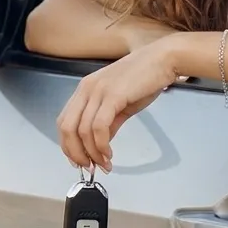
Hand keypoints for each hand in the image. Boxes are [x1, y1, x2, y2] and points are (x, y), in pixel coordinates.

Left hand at [57, 37, 180, 171]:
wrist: (163, 59)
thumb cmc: (145, 78)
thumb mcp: (121, 103)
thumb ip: (108, 123)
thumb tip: (100, 144)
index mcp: (85, 89)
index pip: (64, 121)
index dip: (68, 145)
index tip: (80, 161)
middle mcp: (86, 89)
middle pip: (67, 128)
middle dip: (76, 153)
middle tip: (89, 167)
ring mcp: (98, 91)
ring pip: (82, 130)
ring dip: (92, 153)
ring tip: (104, 164)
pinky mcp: (113, 95)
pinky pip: (99, 126)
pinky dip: (101, 145)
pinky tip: (109, 153)